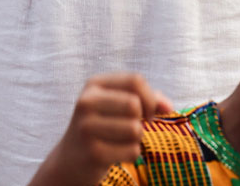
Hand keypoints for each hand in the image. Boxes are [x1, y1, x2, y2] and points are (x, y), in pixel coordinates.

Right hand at [32, 73, 171, 185]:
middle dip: (142, 119)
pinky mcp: (93, 152)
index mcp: (94, 84)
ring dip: (136, 138)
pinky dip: (131, 154)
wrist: (71, 160)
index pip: (135, 80)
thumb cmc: (102, 127)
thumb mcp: (116, 104)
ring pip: (135, 129)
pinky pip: (132, 151)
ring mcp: (87, 127)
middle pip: (135, 105)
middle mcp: (87, 102)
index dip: (149, 97)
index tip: (147, 112)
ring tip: (122, 140)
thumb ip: (145, 98)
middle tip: (135, 127)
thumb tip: (169, 107)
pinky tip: (116, 153)